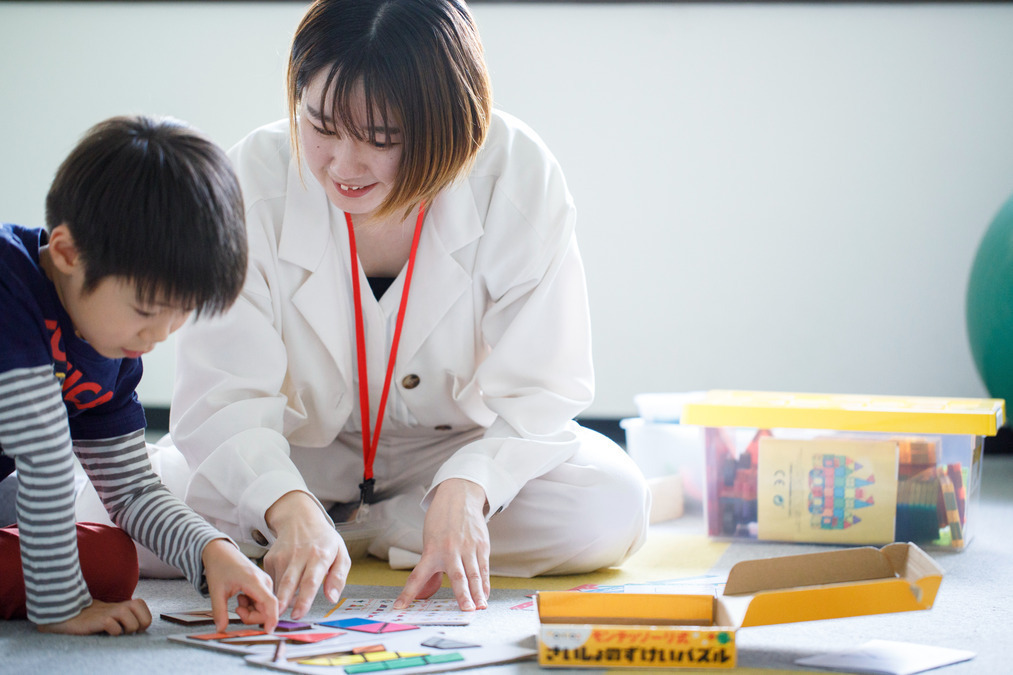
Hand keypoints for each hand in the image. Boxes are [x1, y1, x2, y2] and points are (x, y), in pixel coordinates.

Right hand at [37, 598, 151, 635]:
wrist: (68, 616)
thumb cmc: (91, 618)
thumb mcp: (111, 614)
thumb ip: (124, 615)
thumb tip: (139, 626)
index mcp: (122, 604)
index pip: (142, 604)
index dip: (143, 618)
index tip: (136, 627)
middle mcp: (118, 606)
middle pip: (143, 614)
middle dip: (140, 626)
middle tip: (129, 631)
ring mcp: (109, 612)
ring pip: (132, 622)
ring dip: (128, 630)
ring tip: (119, 633)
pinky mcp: (100, 620)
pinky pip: (115, 628)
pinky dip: (114, 633)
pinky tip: (107, 633)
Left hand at [202, 538, 278, 631]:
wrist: (221, 551)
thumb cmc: (220, 566)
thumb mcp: (216, 591)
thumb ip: (219, 612)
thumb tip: (221, 629)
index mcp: (254, 581)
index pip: (270, 603)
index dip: (271, 619)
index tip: (268, 631)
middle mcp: (264, 582)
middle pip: (266, 609)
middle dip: (251, 616)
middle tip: (236, 610)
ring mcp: (265, 582)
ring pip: (264, 607)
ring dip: (251, 611)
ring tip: (237, 601)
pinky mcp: (264, 584)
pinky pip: (262, 602)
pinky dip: (251, 606)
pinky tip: (241, 597)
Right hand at [264, 490, 350, 619]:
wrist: (300, 519)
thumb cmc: (324, 540)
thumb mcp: (341, 554)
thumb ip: (338, 577)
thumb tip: (332, 599)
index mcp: (319, 555)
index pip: (311, 581)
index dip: (304, 599)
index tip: (298, 614)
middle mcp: (299, 555)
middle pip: (289, 582)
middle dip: (283, 602)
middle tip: (278, 619)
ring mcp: (283, 556)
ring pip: (278, 583)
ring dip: (277, 600)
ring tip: (279, 613)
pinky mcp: (271, 558)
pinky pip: (271, 580)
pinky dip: (274, 591)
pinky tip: (280, 596)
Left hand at [394, 478, 489, 610]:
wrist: (459, 497)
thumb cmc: (441, 522)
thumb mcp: (429, 543)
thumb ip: (430, 571)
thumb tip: (426, 595)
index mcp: (432, 551)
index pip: (417, 576)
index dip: (408, 593)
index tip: (399, 607)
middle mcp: (450, 550)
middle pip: (457, 576)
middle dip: (462, 594)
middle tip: (466, 610)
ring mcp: (468, 547)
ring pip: (474, 574)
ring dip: (478, 593)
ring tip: (479, 608)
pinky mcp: (482, 545)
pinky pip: (484, 568)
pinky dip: (485, 584)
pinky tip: (485, 596)